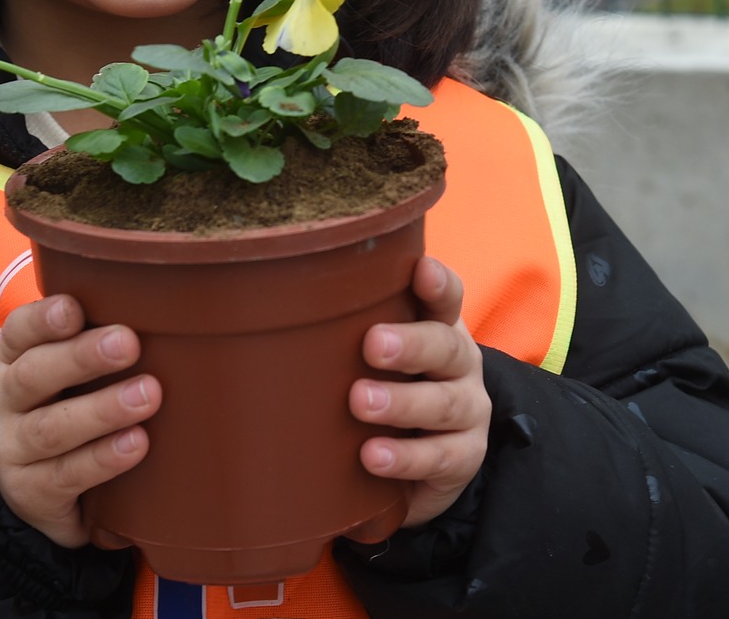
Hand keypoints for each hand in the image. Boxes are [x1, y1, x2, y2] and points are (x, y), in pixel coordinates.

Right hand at [0, 294, 160, 548]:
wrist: (40, 488)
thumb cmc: (71, 405)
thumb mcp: (73, 370)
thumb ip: (104, 337)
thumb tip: (169, 302)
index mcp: (17, 358)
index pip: (19, 330)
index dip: (42, 319)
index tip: (73, 308)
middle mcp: (9, 402)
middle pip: (33, 376)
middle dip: (81, 357)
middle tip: (129, 343)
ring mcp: (15, 450)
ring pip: (51, 429)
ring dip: (102, 410)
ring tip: (149, 394)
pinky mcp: (33, 493)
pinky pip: (66, 476)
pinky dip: (103, 458)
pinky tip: (137, 443)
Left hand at [351, 257, 489, 527]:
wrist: (426, 453)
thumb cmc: (386, 385)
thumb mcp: (373, 353)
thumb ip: (344, 329)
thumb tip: (261, 300)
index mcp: (438, 327)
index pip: (446, 298)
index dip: (438, 283)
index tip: (420, 270)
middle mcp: (459, 364)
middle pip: (446, 347)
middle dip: (410, 345)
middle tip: (372, 344)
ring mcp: (468, 411)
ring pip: (444, 404)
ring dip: (402, 402)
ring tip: (360, 402)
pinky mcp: (466, 456)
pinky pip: (442, 458)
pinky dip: (406, 458)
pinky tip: (373, 456)